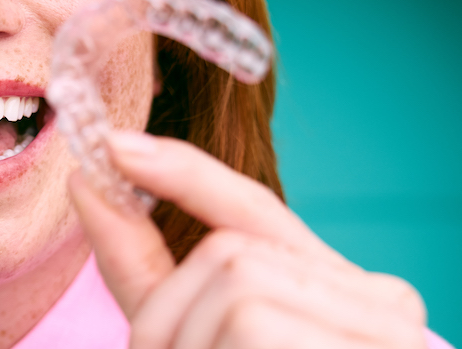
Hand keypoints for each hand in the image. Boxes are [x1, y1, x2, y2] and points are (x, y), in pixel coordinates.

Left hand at [69, 131, 426, 348]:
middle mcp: (380, 303)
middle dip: (168, 311)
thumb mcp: (204, 346)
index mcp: (338, 296)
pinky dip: (205, 347)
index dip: (184, 173)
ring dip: (182, 337)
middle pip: (232, 251)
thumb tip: (88, 185)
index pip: (256, 210)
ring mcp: (385, 333)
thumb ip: (151, 274)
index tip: (113, 145)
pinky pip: (250, 319)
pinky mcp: (374, 347)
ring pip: (236, 280)